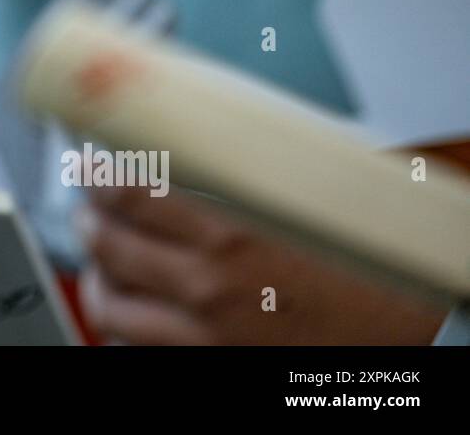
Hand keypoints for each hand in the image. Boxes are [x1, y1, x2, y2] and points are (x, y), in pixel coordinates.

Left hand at [75, 182, 447, 344]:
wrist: (410, 327)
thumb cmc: (362, 258)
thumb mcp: (304, 194)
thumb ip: (242, 170)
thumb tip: (194, 134)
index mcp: (231, 227)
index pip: (128, 192)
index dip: (96, 175)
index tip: (90, 166)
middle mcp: (209, 281)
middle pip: (107, 242)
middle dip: (87, 219)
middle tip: (88, 208)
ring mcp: (206, 330)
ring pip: (110, 304)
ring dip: (95, 275)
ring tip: (98, 261)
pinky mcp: (210, 363)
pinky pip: (138, 348)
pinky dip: (124, 324)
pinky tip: (130, 307)